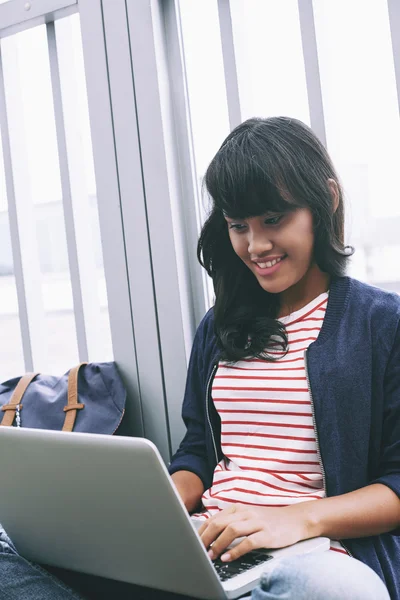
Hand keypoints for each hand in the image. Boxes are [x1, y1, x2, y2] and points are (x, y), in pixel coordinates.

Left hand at [197, 502, 316, 561]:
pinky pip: (248, 542)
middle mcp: (246, 513)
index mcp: (238, 508)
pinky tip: (228, 558)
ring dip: (218, 544)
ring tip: (211, 556)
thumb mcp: (248, 517)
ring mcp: (257, 523)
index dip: (202, 532)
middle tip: (199, 551)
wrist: (295, 519)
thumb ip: (232, 522)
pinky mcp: (267, 534)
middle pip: (219, 523)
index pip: (214, 518)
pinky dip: (235, 551)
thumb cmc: (269, 521)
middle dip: (206, 538)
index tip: (194, 543)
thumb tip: (211, 535)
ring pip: (231, 531)